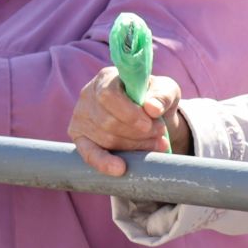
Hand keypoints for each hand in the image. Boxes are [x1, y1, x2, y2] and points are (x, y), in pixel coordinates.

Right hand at [69, 68, 191, 175]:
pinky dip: (104, 163)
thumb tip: (152, 108)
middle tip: (160, 133)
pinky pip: (88, 154)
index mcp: (107, 78)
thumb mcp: (166, 90)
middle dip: (138, 132)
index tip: (149, 124)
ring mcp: (81, 117)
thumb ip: (162, 95)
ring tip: (157, 143)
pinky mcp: (80, 138)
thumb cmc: (155, 97)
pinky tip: (120, 169)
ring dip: (135, 145)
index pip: (108, 95)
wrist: (151, 113)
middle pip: (108, 121)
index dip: (129, 113)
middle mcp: (88, 95)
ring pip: (106, 139)